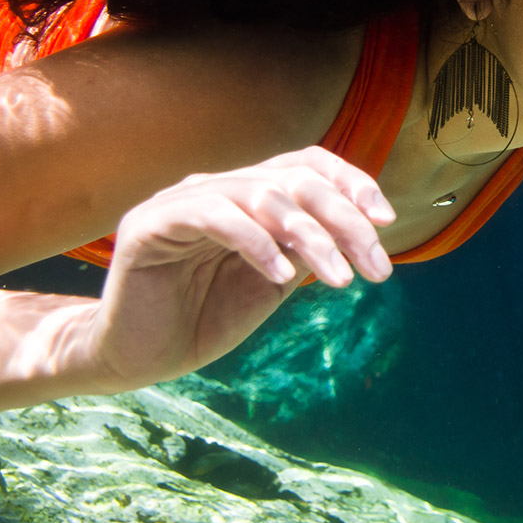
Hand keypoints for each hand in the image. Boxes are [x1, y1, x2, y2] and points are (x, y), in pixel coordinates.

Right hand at [81, 147, 396, 388]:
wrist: (137, 357)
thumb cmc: (204, 318)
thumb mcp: (272, 282)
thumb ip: (307, 251)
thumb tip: (364, 231)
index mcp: (246, 195)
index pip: (305, 165)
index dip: (350, 182)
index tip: (385, 221)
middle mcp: (216, 187)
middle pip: (292, 179)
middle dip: (343, 220)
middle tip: (375, 267)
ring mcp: (180, 201)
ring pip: (260, 195)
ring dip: (310, 236)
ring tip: (340, 279)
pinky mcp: (148, 225)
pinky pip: (211, 216)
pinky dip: (254, 241)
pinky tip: (282, 274)